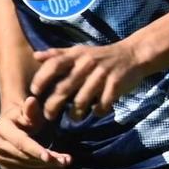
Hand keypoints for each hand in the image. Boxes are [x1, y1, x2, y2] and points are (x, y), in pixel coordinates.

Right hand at [0, 96, 70, 168]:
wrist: (15, 123)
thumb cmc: (26, 115)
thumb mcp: (30, 110)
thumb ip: (31, 109)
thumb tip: (31, 100)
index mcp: (0, 127)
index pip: (20, 141)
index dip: (35, 150)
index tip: (50, 157)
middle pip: (23, 156)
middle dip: (46, 160)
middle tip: (65, 161)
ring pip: (25, 165)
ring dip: (46, 167)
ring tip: (64, 163)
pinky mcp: (3, 165)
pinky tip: (55, 167)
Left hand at [29, 41, 147, 121]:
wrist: (133, 54)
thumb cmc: (101, 55)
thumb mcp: (80, 51)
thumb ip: (58, 55)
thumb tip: (35, 56)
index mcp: (76, 55)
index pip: (54, 65)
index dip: (41, 79)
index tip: (35, 92)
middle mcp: (87, 64)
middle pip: (64, 88)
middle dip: (53, 105)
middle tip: (49, 116)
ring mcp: (102, 75)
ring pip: (81, 101)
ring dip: (75, 114)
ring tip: (74, 117)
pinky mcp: (116, 85)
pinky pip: (102, 105)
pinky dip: (97, 112)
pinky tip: (96, 112)